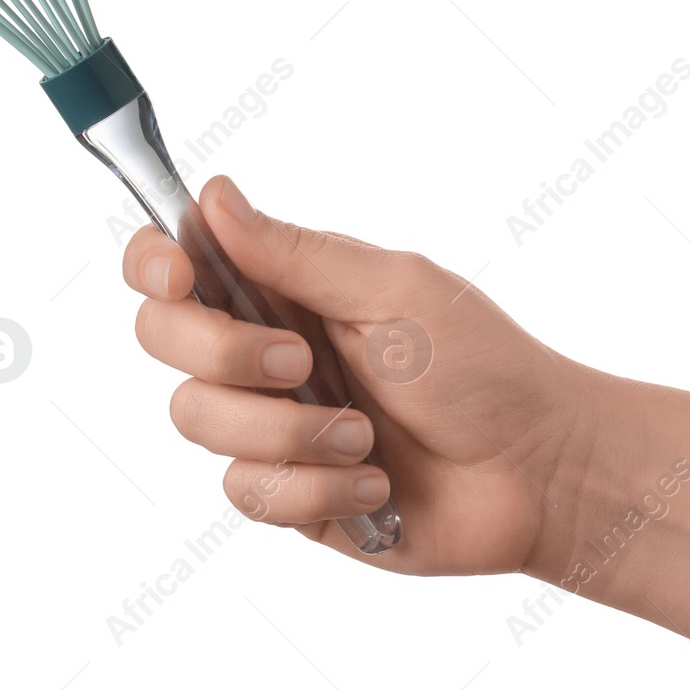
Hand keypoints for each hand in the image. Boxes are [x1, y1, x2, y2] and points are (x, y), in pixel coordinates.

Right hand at [121, 176, 593, 576]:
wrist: (537, 472)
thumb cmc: (482, 366)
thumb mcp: (394, 290)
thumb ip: (296, 253)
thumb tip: (213, 196)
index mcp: (282, 287)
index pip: (173, 261)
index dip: (152, 262)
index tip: (180, 275)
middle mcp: (260, 350)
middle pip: (162, 337)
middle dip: (223, 354)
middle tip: (300, 360)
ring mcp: (268, 424)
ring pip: (196, 420)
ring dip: (287, 430)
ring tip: (364, 436)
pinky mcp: (287, 492)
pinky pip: (247, 491)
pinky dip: (315, 486)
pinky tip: (373, 481)